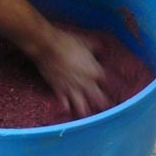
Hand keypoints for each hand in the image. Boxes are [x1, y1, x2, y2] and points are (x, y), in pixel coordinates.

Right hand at [0, 0, 110, 116]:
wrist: (47, 47)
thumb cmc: (68, 42)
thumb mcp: (85, 41)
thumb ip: (95, 47)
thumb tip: (101, 48)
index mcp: (95, 71)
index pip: (104, 81)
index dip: (106, 83)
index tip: (108, 86)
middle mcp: (86, 83)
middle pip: (97, 97)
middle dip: (101, 103)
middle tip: (105, 108)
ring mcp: (72, 88)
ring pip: (81, 105)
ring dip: (85, 110)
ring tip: (87, 114)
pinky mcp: (59, 89)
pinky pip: (64, 102)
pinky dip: (67, 106)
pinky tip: (68, 110)